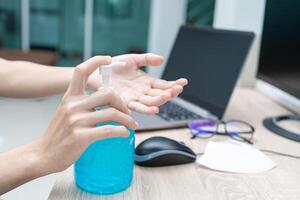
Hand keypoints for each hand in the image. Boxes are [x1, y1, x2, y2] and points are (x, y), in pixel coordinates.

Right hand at [34, 56, 137, 173]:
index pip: (81, 71)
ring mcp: (77, 121)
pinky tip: (124, 134)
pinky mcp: (81, 136)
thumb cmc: (59, 134)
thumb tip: (107, 99)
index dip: (96, 61)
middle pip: (108, 93)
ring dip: (127, 120)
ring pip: (112, 113)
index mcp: (70, 97)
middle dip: (123, 103)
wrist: (43, 154)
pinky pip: (110, 130)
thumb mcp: (67, 112)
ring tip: (132, 125)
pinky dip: (122, 131)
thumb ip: (83, 103)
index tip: (109, 59)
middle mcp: (73, 105)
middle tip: (127, 112)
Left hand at [87, 53, 187, 113]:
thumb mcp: (133, 59)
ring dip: (160, 101)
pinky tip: (154, 109)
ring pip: (151, 103)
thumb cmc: (114, 66)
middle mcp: (142, 92)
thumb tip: (162, 59)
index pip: (164, 85)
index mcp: (146, 82)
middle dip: (170, 93)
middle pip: (160, 95)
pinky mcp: (124, 102)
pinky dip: (146, 109)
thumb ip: (147, 59)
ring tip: (168, 96)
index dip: (174, 84)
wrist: (97, 71)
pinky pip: (137, 107)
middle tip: (177, 89)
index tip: (184, 82)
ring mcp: (134, 98)